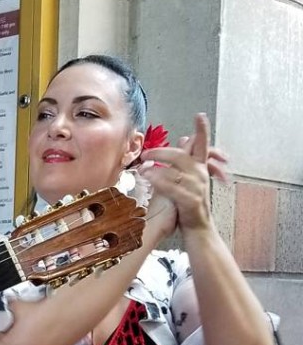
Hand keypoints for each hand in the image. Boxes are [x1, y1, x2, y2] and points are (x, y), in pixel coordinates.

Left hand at [140, 112, 228, 232]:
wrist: (197, 229)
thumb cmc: (188, 204)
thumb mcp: (187, 180)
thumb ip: (183, 161)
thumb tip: (183, 139)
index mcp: (200, 169)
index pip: (203, 145)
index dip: (202, 130)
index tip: (200, 115)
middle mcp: (201, 175)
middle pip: (181, 156)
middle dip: (161, 152)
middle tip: (145, 152)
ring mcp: (197, 187)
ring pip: (174, 171)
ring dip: (155, 167)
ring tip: (141, 168)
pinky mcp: (190, 200)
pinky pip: (172, 187)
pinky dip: (159, 180)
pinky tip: (148, 178)